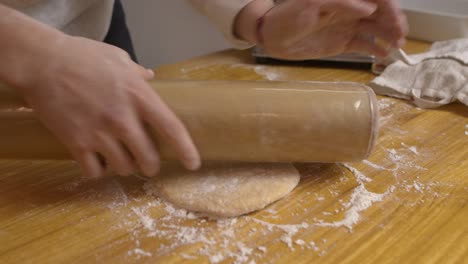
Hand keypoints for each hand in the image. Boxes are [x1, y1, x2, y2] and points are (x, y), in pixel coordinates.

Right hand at [18, 35, 200, 177]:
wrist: (42, 63)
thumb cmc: (82, 56)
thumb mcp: (118, 58)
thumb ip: (138, 72)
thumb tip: (151, 76)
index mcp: (139, 96)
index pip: (172, 128)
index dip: (186, 150)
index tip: (193, 163)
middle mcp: (123, 119)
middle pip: (148, 158)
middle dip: (151, 166)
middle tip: (149, 164)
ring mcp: (99, 133)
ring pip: (123, 168)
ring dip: (124, 167)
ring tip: (119, 159)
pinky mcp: (77, 143)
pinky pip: (94, 171)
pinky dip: (98, 171)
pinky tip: (96, 162)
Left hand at [235, 0, 407, 59]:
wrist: (272, 38)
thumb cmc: (287, 18)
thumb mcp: (311, 5)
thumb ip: (340, 3)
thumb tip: (368, 7)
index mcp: (344, 0)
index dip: (389, 6)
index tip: (395, 18)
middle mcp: (349, 11)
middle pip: (380, 13)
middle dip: (394, 22)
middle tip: (401, 36)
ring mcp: (347, 27)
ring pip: (375, 28)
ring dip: (389, 35)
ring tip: (397, 46)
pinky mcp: (342, 43)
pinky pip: (363, 44)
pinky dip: (375, 49)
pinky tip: (383, 54)